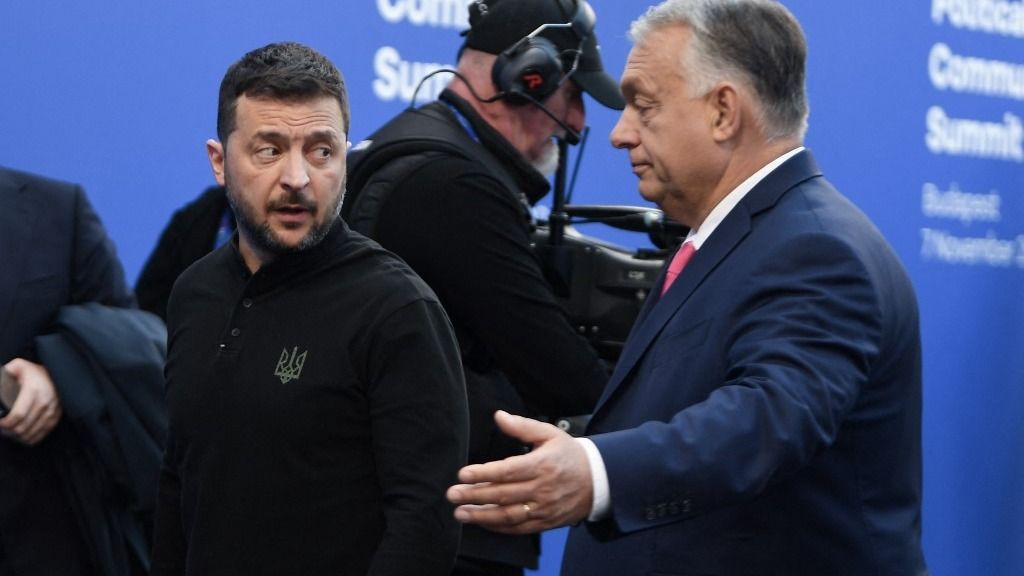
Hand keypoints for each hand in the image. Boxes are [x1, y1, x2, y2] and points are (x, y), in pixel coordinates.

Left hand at [0, 359, 62, 444]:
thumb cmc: (34, 371)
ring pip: (32, 433)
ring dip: (18, 436)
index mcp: (34, 390)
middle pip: (23, 427)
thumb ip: (4, 373)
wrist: (57, 372)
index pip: (18, 415)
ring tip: (9, 432)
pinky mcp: (56, 416)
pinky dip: (31, 438)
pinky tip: (22, 436)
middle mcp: (45, 401)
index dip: (5, 424)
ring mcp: (52, 410)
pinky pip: (42, 433)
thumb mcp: (18, 366)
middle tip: (1, 429)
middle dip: (8, 432)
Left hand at [447, 410, 592, 533]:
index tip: (463, 474)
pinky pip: (518, 527)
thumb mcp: (549, 434)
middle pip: (503, 494)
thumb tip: (498, 416)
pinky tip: (482, 521)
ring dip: (482, 515)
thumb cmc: (570, 454)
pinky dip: (498, 526)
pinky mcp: (545, 522)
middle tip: (452, 494)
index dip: (483, 474)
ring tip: (460, 513)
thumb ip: (522, 426)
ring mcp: (543, 508)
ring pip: (508, 515)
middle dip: (474, 495)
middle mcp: (542, 489)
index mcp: (541, 465)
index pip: (507, 471)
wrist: (598, 480)